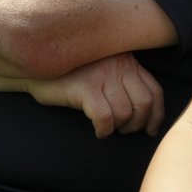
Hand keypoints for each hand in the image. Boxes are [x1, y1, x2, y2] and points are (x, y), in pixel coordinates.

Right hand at [26, 52, 165, 137]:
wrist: (34, 62)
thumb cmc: (70, 70)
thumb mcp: (103, 68)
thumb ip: (123, 79)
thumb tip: (144, 112)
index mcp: (127, 60)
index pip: (155, 91)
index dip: (156, 115)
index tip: (150, 129)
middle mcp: (118, 64)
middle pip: (144, 104)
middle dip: (137, 124)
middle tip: (124, 131)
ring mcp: (102, 75)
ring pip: (124, 113)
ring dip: (118, 128)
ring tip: (107, 129)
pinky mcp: (85, 87)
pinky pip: (105, 117)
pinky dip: (104, 130)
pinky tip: (98, 131)